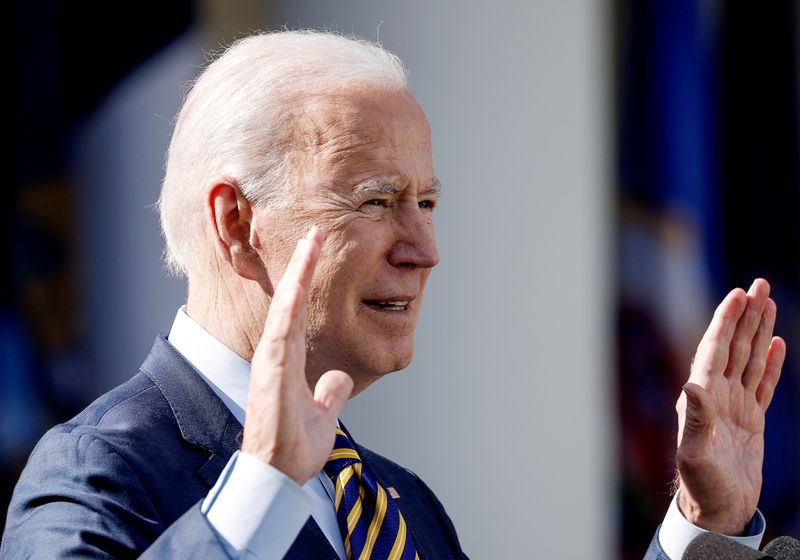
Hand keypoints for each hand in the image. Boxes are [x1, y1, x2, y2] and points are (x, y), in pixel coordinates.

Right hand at [241, 227, 352, 484]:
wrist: (278, 476)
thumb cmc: (294, 448)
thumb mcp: (323, 415)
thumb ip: (329, 393)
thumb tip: (339, 378)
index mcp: (289, 361)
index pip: (298, 311)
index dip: (306, 281)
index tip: (316, 251)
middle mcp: (277, 356)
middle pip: (289, 301)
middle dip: (302, 266)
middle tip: (315, 232)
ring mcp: (272, 363)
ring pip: (284, 309)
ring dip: (297, 276)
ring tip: (310, 243)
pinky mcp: (270, 375)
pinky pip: (281, 334)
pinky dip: (288, 307)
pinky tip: (297, 284)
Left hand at [675, 278, 785, 533]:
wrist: (717, 510)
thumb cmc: (702, 485)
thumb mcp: (696, 453)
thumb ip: (696, 419)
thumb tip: (692, 384)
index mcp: (701, 396)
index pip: (715, 348)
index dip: (726, 320)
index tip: (738, 293)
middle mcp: (715, 394)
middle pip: (734, 345)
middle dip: (746, 314)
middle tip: (759, 284)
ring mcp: (734, 405)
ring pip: (749, 358)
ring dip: (758, 330)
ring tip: (768, 303)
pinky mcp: (750, 419)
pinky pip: (761, 383)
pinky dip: (769, 362)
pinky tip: (775, 343)